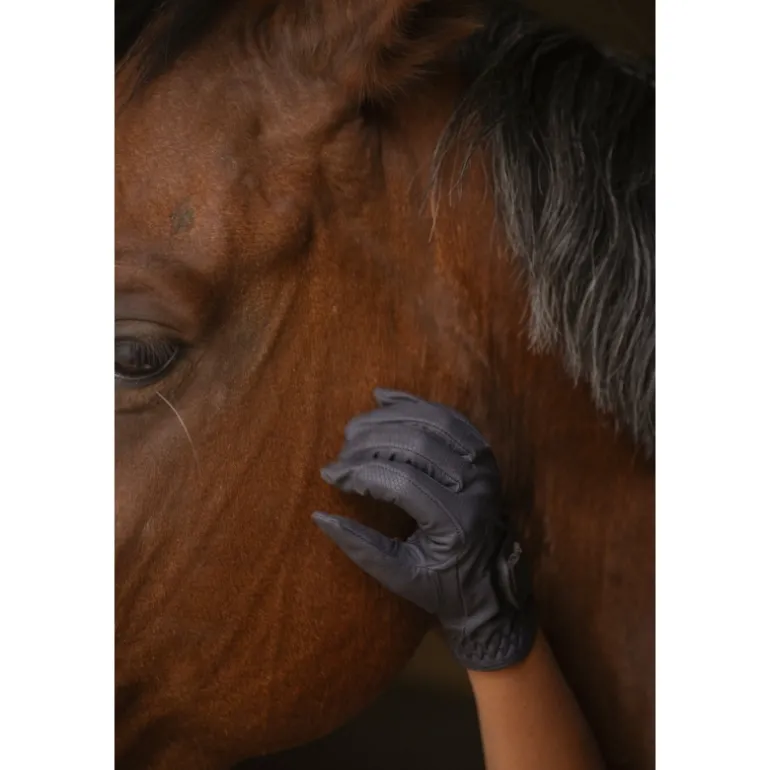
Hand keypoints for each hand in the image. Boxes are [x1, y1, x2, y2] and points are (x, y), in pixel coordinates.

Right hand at [312, 388, 535, 670]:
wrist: (494, 584)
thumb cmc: (445, 587)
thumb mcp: (402, 578)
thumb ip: (362, 547)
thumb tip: (320, 516)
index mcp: (456, 521)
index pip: (402, 481)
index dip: (361, 472)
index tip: (331, 476)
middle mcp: (475, 486)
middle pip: (417, 443)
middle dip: (369, 442)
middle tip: (339, 455)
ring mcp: (483, 465)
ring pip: (432, 421)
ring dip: (387, 418)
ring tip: (353, 430)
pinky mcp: (482, 452)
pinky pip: (448, 416)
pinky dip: (414, 403)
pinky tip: (383, 399)